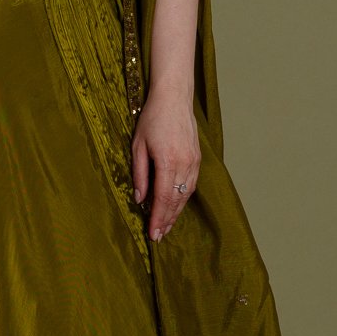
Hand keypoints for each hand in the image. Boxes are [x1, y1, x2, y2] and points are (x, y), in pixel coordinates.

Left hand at [130, 83, 199, 241]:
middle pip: (176, 201)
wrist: (174, 99)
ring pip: (186, 195)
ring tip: (167, 226)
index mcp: (168, 161)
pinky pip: (192, 185)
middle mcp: (185, 164)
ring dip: (176, 212)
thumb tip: (139, 199)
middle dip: (167, 220)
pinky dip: (183, 199)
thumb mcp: (138, 146)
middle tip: (159, 236)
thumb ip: (139, 174)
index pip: (163, 198)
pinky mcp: (198, 159)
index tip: (153, 233)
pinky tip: (176, 206)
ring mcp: (194, 162)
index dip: (158, 218)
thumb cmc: (152, 119)